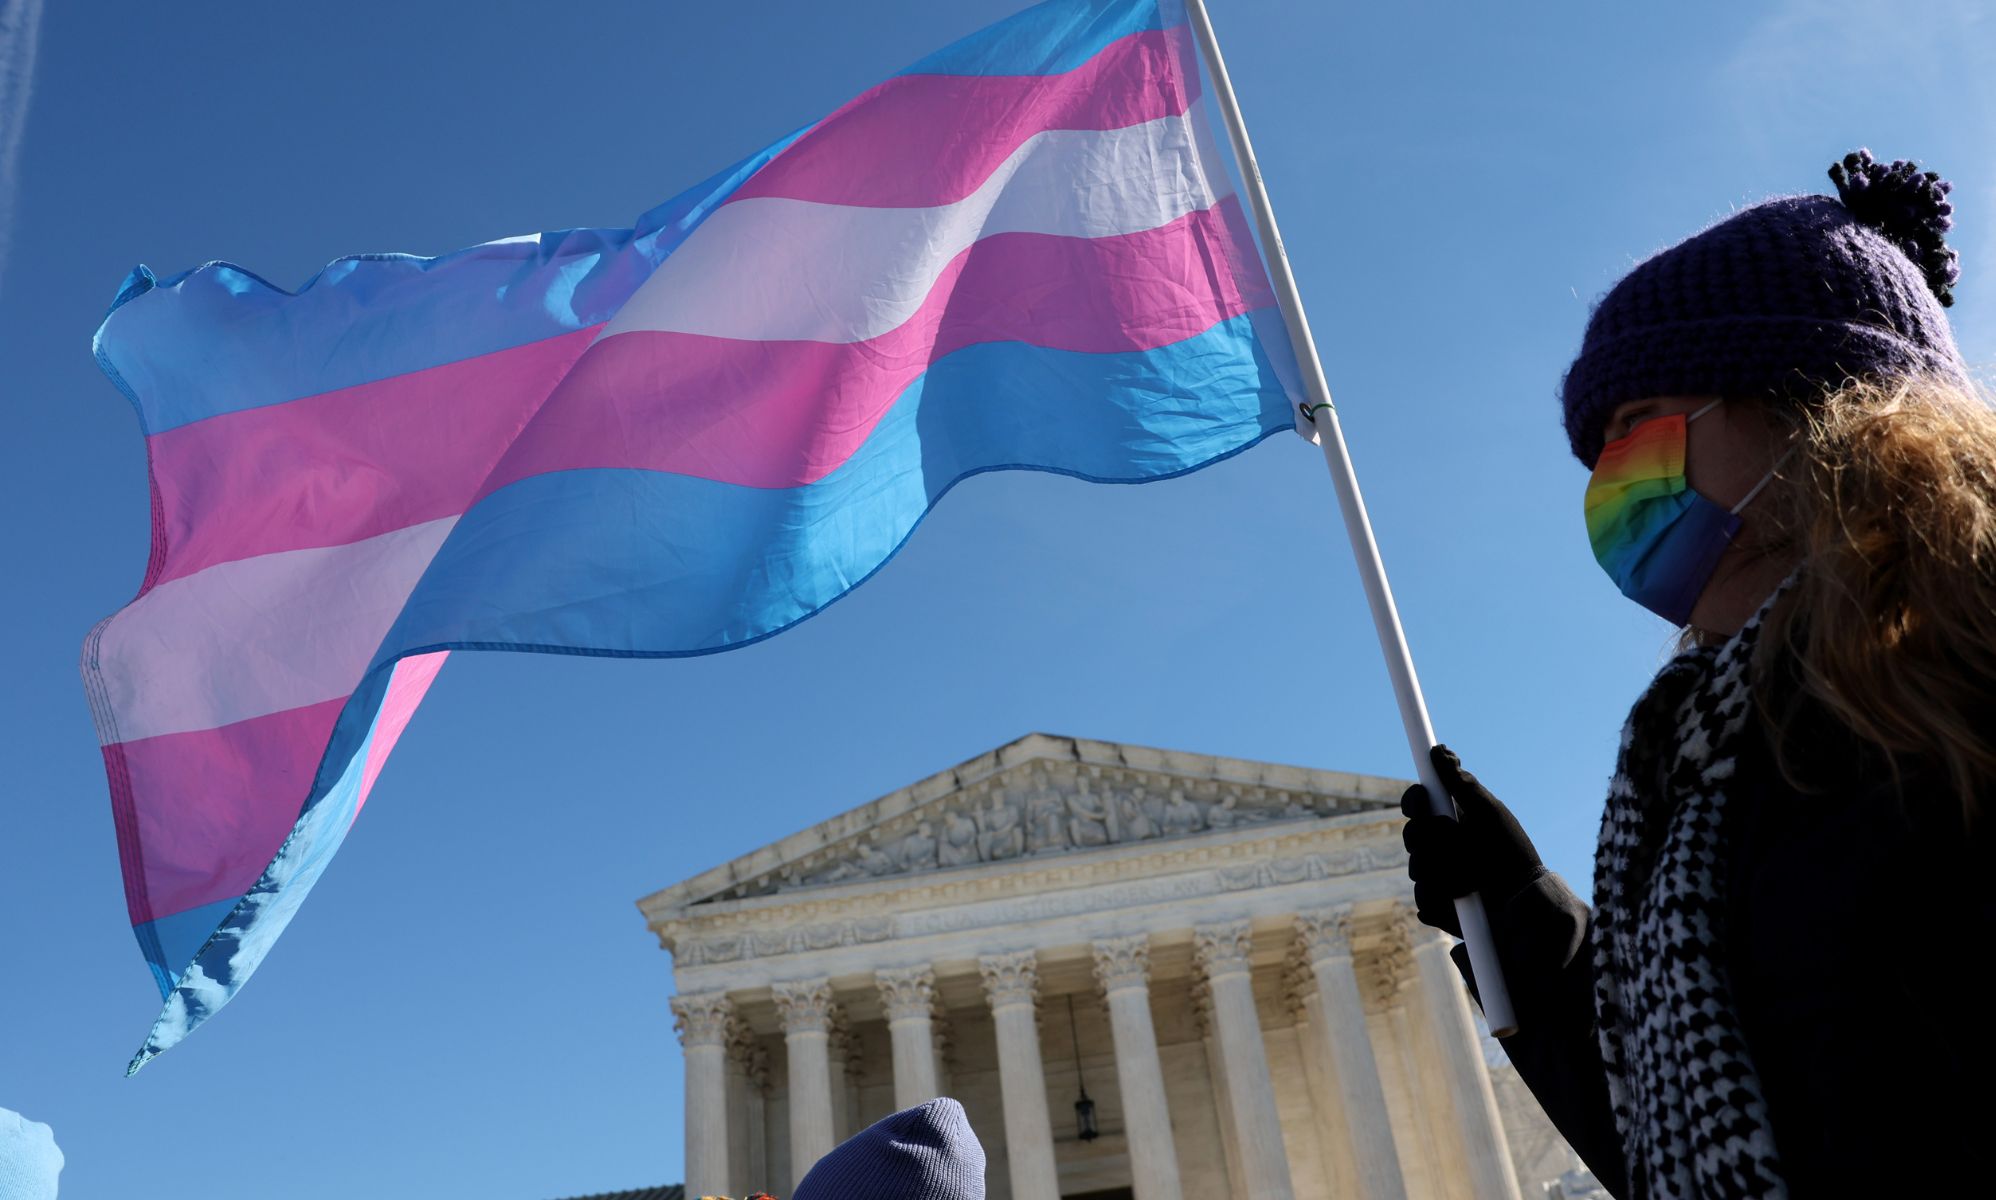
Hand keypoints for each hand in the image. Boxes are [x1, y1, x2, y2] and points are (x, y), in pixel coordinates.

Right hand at [1400, 744, 1543, 936]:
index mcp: (1449, 821)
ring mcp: (1436, 877)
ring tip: (1473, 877)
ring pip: (1417, 868)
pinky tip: (1464, 898)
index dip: (1415, 802)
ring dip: (1445, 871)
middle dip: (1434, 840)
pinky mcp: (1437, 906)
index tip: (1424, 802)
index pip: (1417, 805)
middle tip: (1458, 843)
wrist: (1524, 901)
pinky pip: (1423, 900)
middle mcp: (1439, 847)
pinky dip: (1443, 899)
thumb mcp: (1489, 813)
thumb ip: (1462, 784)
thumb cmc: (1511, 852)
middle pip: (1412, 836)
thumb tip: (1439, 749)